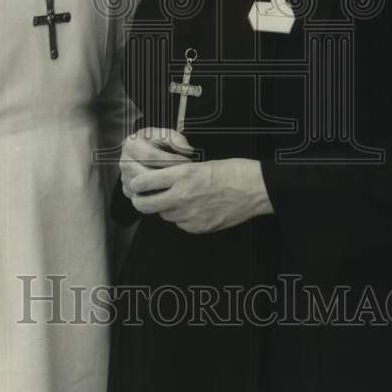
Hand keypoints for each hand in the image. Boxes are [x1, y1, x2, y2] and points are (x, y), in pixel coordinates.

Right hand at [119, 126, 194, 199]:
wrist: (146, 152)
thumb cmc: (158, 142)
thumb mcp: (166, 135)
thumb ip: (176, 139)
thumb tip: (187, 150)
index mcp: (131, 145)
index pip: (150, 155)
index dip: (170, 159)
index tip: (187, 161)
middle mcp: (124, 162)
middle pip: (145, 174)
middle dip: (168, 176)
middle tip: (185, 175)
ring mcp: (125, 177)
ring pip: (144, 189)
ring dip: (164, 188)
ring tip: (179, 183)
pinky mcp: (128, 191)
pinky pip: (143, 198)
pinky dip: (159, 196)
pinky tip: (171, 190)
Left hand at [129, 157, 273, 232]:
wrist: (256, 190)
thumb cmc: (233, 171)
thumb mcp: (201, 164)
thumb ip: (178, 175)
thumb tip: (162, 182)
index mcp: (182, 175)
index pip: (144, 182)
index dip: (136, 184)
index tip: (136, 183)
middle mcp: (182, 196)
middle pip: (145, 205)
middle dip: (140, 201)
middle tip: (142, 197)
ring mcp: (189, 215)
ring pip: (164, 214)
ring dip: (165, 208)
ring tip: (178, 199)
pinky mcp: (198, 228)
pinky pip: (181, 224)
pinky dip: (183, 217)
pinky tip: (196, 208)